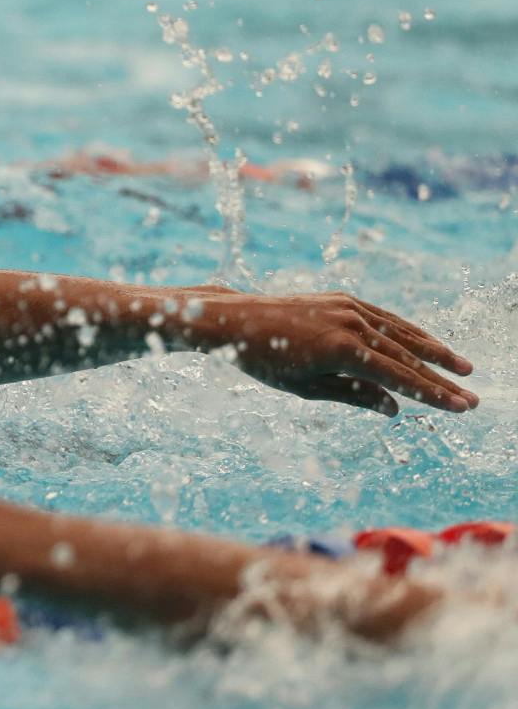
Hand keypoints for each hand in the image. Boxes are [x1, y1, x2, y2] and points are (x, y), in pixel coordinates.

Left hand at [178, 288, 476, 415]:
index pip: (398, 377)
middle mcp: (350, 324)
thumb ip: (354, 395)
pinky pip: (384, 317)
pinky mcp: (342, 299)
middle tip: (472, 398)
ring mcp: (348, 307)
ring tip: (462, 368)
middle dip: (441, 378)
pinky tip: (426, 343)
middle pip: (406, 356)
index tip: (460, 408)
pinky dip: (408, 331)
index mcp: (341, 350)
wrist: (236, 319)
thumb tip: (394, 408)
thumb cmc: (266, 360)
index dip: (431, 394)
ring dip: (434, 350)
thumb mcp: (306, 387)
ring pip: (401, 332)